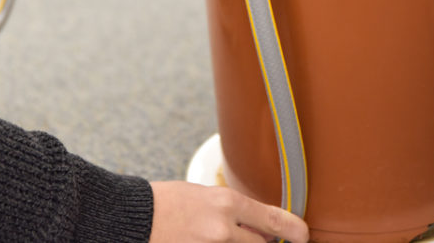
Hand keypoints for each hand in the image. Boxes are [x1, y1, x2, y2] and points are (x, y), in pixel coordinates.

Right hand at [149, 181, 308, 241]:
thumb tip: (254, 225)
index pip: (272, 219)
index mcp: (225, 203)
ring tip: (214, 234)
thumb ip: (231, 210)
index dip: (293, 230)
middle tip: (256, 237)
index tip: (303, 235)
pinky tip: (202, 240)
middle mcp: (222, 229)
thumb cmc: (164, 202)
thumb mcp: (203, 195)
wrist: (130, 217)